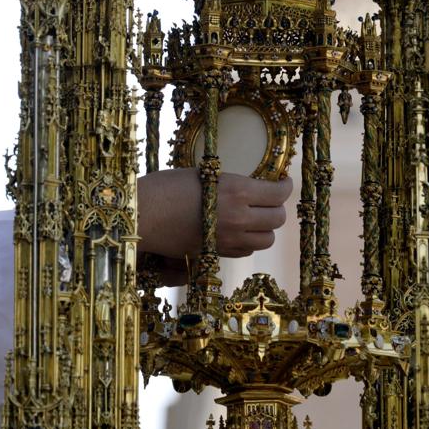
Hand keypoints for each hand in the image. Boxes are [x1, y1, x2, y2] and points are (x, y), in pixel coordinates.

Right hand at [135, 168, 290, 281]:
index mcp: (237, 191)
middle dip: (277, 208)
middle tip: (269, 200)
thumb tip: (247, 187)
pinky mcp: (216, 254)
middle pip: (277, 219)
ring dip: (265, 228)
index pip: (278, 194)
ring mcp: (229, 239)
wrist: (142, 215)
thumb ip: (230, 184)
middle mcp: (239, 217)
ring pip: (266, 240)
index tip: (283, 181)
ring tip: (255, 218)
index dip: (286, 187)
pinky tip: (238, 232)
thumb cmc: (166, 187)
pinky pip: (245, 251)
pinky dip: (248, 242)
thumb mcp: (204, 175)